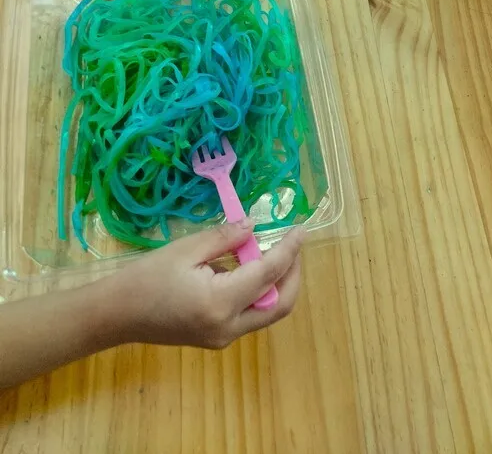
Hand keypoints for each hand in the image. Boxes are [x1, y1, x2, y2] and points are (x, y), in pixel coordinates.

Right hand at [111, 221, 303, 347]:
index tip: (301, 229)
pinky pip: (251, 316)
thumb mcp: (187, 249)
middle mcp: (228, 326)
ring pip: (268, 313)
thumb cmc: (147, 277)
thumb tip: (254, 226)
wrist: (117, 315)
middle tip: (292, 244)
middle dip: (293, 273)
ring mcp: (224, 337)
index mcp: (221, 302)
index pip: (269, 273)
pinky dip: (259, 293)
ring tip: (270, 252)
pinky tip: (247, 269)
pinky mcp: (217, 338)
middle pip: (280, 304)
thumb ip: (225, 237)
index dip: (290, 249)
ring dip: (277, 284)